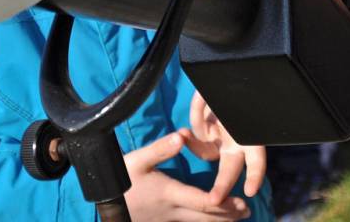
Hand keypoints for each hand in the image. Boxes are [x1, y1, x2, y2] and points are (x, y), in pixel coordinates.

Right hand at [124, 132, 250, 220]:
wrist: (102, 207)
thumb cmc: (118, 182)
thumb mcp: (136, 161)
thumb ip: (159, 149)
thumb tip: (182, 136)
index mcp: (169, 194)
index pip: (203, 202)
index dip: (224, 203)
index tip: (241, 199)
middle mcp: (173, 211)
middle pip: (206, 216)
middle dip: (228, 214)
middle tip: (247, 209)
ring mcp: (168, 219)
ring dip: (220, 220)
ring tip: (238, 216)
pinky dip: (205, 221)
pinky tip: (210, 218)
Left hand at [186, 91, 266, 204]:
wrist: (217, 83)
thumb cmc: (229, 92)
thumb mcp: (224, 101)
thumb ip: (212, 111)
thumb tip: (201, 121)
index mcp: (249, 138)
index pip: (256, 160)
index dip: (255, 175)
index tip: (250, 191)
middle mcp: (235, 143)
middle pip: (230, 169)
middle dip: (222, 186)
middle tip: (213, 200)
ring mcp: (220, 141)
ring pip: (206, 154)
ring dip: (195, 146)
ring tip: (183, 134)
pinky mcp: (205, 137)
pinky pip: (195, 140)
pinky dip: (190, 137)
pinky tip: (183, 132)